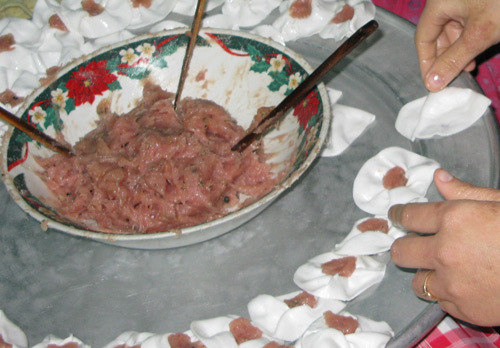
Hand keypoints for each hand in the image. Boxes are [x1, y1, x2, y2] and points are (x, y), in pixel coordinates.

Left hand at [389, 168, 499, 325]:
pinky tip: (464, 286)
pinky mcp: (465, 310)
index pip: (408, 216)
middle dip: (404, 246)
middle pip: (401, 251)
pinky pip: (440, 302)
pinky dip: (447, 295)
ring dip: (426, 274)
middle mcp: (445, 252)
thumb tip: (439, 178)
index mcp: (454, 219)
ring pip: (418, 282)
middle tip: (413, 244)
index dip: (398, 214)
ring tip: (442, 269)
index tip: (395, 215)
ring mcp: (453, 285)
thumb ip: (467, 193)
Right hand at [415, 0, 499, 90]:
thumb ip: (453, 61)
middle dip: (445, 58)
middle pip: (437, 35)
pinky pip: (466, 25)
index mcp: (439, 4)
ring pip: (453, 31)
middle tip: (453, 78)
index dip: (427, 62)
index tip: (434, 84)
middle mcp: (447, 1)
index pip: (423, 38)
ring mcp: (463, 1)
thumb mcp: (479, 35)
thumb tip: (432, 85)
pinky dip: (470, 41)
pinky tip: (477, 53)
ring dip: (458, 52)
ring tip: (468, 68)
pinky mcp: (478, 4)